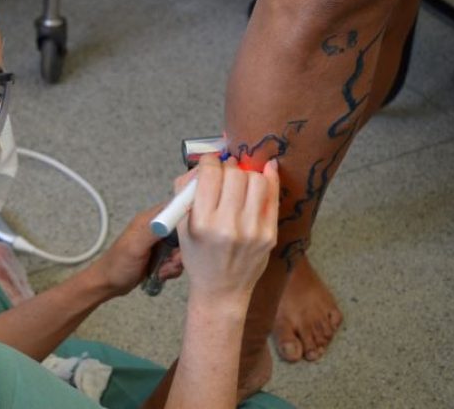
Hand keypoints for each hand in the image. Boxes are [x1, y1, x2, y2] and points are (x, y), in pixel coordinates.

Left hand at [90, 171, 196, 296]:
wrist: (109, 284)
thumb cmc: (117, 264)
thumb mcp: (135, 246)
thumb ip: (153, 230)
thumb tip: (172, 215)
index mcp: (149, 220)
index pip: (175, 207)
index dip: (187, 216)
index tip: (192, 233)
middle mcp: (156, 228)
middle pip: (183, 231)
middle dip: (183, 248)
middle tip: (172, 260)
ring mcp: (159, 243)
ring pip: (182, 248)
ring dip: (176, 262)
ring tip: (163, 269)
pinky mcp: (161, 256)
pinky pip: (177, 260)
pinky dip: (172, 269)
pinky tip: (161, 274)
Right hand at [178, 154, 278, 305]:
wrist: (221, 290)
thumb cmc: (198, 256)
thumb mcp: (181, 226)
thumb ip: (186, 191)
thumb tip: (206, 164)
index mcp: (202, 223)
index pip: (210, 174)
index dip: (210, 162)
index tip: (210, 163)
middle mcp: (228, 226)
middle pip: (235, 175)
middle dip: (229, 167)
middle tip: (225, 172)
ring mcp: (252, 231)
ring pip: (256, 181)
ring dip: (247, 174)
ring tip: (240, 180)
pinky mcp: (269, 235)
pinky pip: (272, 197)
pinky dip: (269, 179)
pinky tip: (266, 170)